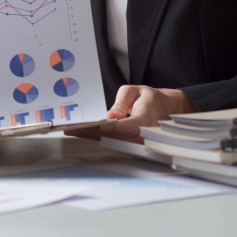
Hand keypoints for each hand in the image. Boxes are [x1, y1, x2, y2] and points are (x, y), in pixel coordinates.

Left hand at [65, 85, 196, 141]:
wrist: (165, 108)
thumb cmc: (149, 99)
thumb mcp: (136, 91)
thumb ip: (123, 102)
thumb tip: (111, 115)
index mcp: (144, 118)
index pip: (124, 126)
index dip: (109, 128)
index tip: (92, 127)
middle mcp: (141, 134)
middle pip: (114, 137)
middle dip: (92, 133)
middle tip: (72, 128)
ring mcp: (138, 142)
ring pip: (112, 142)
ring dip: (92, 136)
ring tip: (73, 130)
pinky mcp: (133, 144)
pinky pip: (115, 142)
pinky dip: (99, 138)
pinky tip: (84, 133)